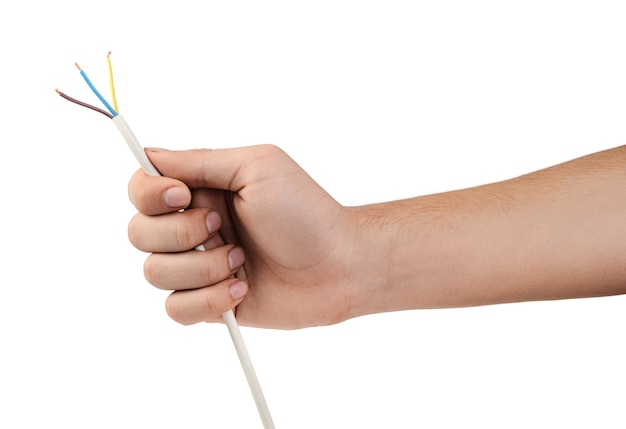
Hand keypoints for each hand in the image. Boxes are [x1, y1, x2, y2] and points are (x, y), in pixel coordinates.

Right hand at [128, 145, 355, 328]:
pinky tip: (243, 289)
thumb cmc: (306, 212)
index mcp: (202, 190)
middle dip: (180, 234)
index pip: (141, 188)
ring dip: (202, 268)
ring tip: (242, 261)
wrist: (339, 265)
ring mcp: (201, 266)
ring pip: (155, 273)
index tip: (182, 196)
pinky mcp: (210, 302)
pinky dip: (209, 300)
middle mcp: (194, 227)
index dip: (150, 194)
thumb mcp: (256, 167)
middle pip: (138, 233)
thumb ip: (199, 161)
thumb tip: (149, 153)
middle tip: (223, 227)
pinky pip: (177, 309)